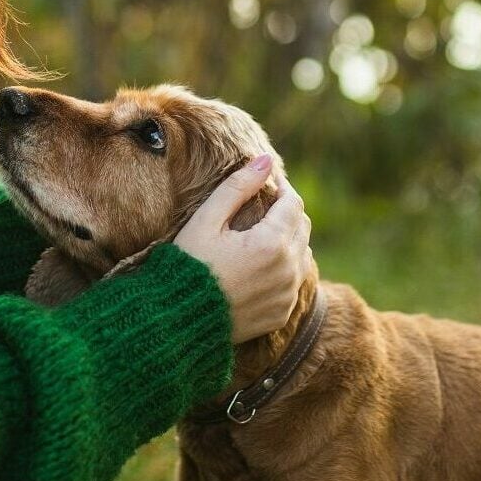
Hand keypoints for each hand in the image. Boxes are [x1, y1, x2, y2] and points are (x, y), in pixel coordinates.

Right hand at [174, 155, 313, 342]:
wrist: (178, 320)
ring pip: (303, 254)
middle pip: (302, 227)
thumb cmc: (188, 265)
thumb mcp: (207, 220)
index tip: (269, 183)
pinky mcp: (281, 313)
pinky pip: (294, 282)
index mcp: (271, 243)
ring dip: (289, 239)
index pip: (293, 203)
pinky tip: (260, 266)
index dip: (282, 188)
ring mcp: (287, 294)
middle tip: (264, 206)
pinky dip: (285, 268)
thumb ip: (238, 186)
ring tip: (262, 234)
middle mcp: (287, 270)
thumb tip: (265, 160)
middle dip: (287, 212)